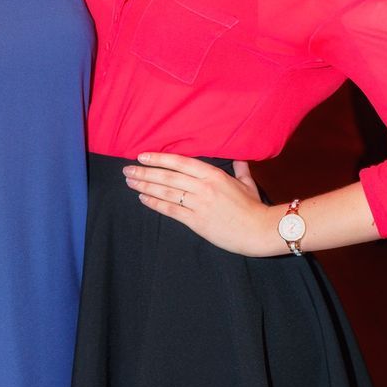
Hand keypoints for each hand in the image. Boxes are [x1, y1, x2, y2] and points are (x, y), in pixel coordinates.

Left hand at [123, 153, 269, 255]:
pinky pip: (171, 210)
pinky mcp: (196, 221)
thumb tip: (239, 158)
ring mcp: (199, 204)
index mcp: (214, 174)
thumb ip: (240, 169)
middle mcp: (203, 187)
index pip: (180, 162)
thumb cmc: (254, 207)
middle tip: (127, 170)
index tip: (142, 156)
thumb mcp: (247, 184)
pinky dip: (155, 203)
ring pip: (166, 192)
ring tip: (130, 182)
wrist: (259, 230)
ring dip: (145, 186)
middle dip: (145, 172)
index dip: (159, 158)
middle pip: (168, 176)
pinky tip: (143, 198)